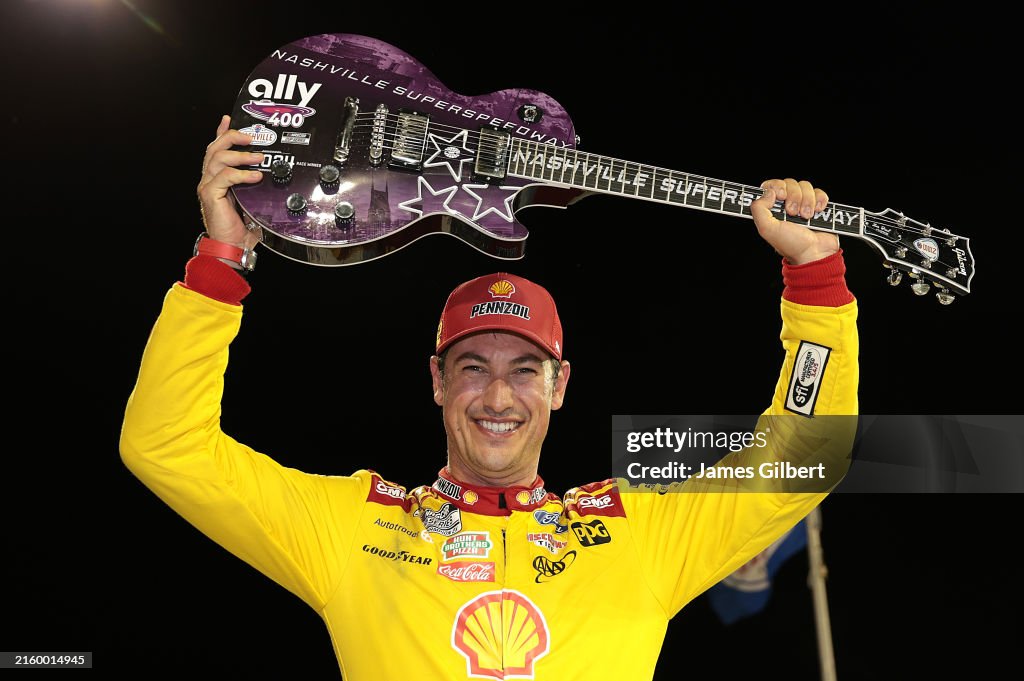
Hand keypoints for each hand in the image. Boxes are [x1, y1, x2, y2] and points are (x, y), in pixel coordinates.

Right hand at [196, 115, 264, 247]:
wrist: (232, 247)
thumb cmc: (242, 226)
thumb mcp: (252, 199)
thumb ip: (254, 184)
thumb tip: (269, 172)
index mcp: (217, 177)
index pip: (216, 148)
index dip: (221, 131)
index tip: (230, 118)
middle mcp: (209, 178)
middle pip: (215, 147)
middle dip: (233, 137)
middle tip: (251, 137)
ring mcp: (208, 186)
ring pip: (218, 158)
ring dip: (241, 155)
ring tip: (259, 158)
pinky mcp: (210, 195)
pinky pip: (225, 177)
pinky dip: (242, 174)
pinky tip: (256, 176)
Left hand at [750, 178, 839, 264]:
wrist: (815, 253)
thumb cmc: (791, 245)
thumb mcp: (767, 229)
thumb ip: (759, 209)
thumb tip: (768, 192)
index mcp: (772, 208)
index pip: (771, 185)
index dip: (776, 186)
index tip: (781, 196)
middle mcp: (786, 204)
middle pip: (790, 183)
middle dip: (793, 197)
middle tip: (793, 213)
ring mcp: (803, 204)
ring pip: (805, 186)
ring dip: (807, 201)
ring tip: (806, 217)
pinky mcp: (818, 205)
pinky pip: (819, 192)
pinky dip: (819, 200)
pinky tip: (817, 212)